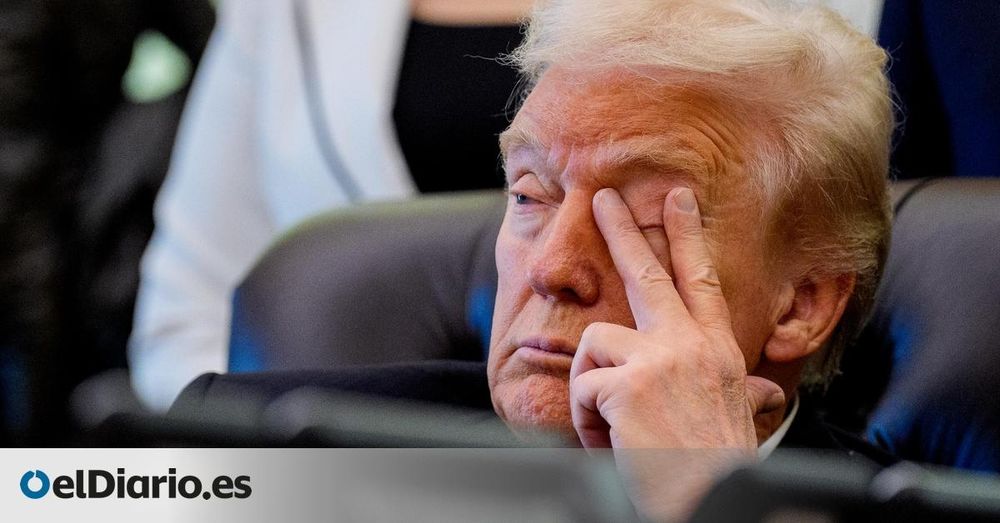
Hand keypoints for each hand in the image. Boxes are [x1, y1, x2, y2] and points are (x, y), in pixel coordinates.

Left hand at [570, 187, 784, 449]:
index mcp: (718, 352)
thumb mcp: (740, 420)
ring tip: (615, 428)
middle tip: (603, 198)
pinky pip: (581, 388)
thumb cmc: (719, 465)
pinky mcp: (627, 383)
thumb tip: (772, 396)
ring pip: (595, 343)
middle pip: (650, 272)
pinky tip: (612, 443)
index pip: (703, 281)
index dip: (689, 237)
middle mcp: (693, 346)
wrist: (712, 500)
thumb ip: (749, 397)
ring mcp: (660, 359)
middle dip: (624, 229)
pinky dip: (586, 422)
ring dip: (591, 389)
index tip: (679, 200)